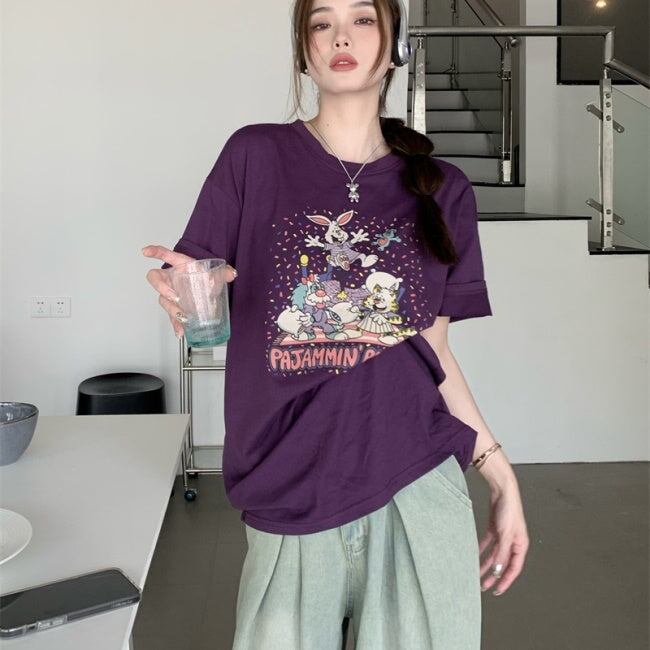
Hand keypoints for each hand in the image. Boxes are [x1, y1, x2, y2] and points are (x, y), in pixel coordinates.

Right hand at [142, 244, 236, 337]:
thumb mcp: (216, 274)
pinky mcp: (175, 307)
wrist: (209, 290)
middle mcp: (171, 278)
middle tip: (174, 296)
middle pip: (156, 279)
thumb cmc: (207, 277)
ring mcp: (171, 293)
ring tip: (181, 316)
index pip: (164, 255)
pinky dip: (176, 324)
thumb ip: (224, 273)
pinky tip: (181, 331)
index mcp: (180, 265)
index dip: (154, 252)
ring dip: (171, 309)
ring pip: (163, 300)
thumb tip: (232, 273)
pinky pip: (171, 316)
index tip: (145, 251)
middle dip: (161, 287)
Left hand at [478, 482, 529, 596]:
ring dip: (485, 564)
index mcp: (520, 545)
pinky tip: (474, 556)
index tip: (497, 590)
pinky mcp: (494, 529)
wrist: (502, 491)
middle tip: (484, 586)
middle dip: (493, 575)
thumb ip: (502, 553)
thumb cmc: (509, 510)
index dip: (505, 580)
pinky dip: (481, 550)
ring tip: (477, 574)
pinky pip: (487, 544)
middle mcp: (512, 542)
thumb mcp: (505, 534)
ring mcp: (503, 536)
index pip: (513, 568)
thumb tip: (498, 570)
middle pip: (502, 563)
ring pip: (494, 554)